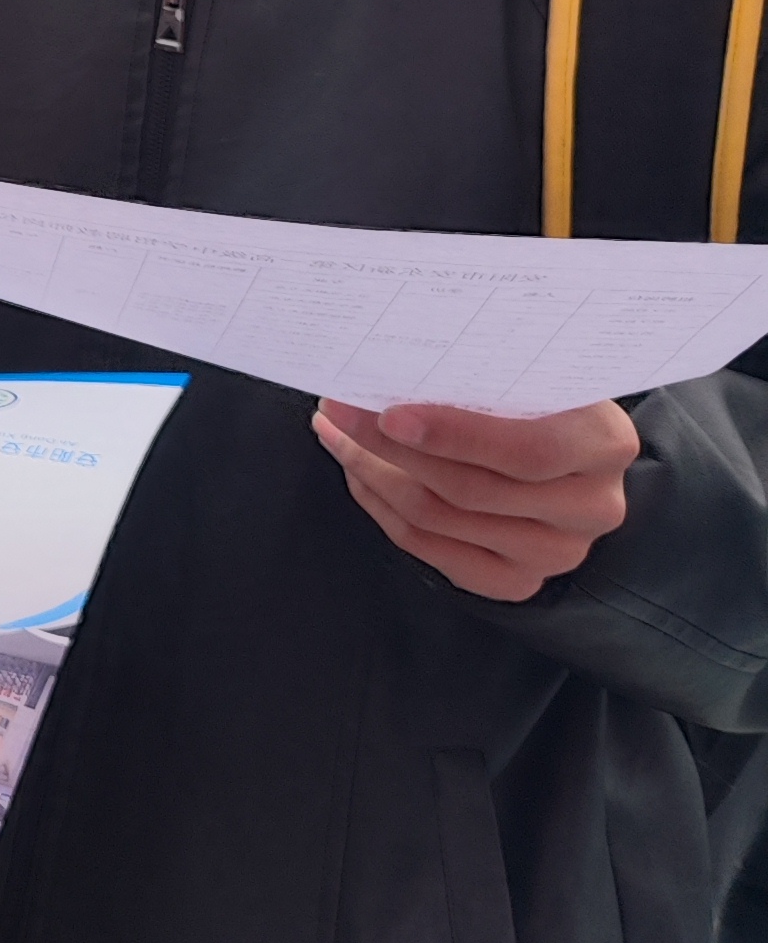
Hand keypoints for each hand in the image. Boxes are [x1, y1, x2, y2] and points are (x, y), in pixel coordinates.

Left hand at [312, 393, 638, 601]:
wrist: (574, 449)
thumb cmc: (548, 396)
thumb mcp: (538, 370)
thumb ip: (491, 372)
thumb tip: (401, 361)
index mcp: (604, 445)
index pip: (528, 451)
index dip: (453, 435)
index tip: (388, 412)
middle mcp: (590, 508)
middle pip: (470, 489)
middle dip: (388, 447)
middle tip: (339, 409)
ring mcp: (555, 553)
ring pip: (439, 520)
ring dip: (372, 474)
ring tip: (338, 432)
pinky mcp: (516, 581)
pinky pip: (429, 549)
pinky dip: (383, 507)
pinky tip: (359, 471)